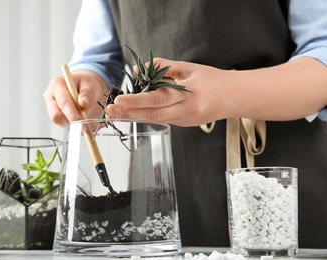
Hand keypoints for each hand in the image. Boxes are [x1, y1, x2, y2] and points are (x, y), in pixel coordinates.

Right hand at [43, 70, 108, 126]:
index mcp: (57, 84)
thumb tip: (83, 103)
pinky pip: (64, 126)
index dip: (72, 114)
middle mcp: (51, 96)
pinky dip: (76, 129)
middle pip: (56, 115)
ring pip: (60, 123)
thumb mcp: (90, 84)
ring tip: (90, 126)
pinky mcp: (57, 116)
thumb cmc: (86, 83)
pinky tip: (87, 127)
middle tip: (86, 128)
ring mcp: (52, 107)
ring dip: (75, 128)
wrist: (85, 87)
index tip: (83, 122)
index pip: (63, 102)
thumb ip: (87, 93)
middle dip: (72, 123)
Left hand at [107, 58, 232, 126]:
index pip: (158, 99)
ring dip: (134, 117)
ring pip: (155, 120)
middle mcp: (187, 112)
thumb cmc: (214, 80)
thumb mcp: (190, 68)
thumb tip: (139, 69)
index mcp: (190, 95)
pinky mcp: (184, 125)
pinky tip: (132, 114)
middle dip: (129, 113)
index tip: (119, 100)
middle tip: (110, 111)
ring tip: (116, 113)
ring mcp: (185, 121)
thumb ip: (164, 67)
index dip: (137, 101)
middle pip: (153, 114)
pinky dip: (145, 117)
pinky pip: (162, 120)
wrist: (234, 98)